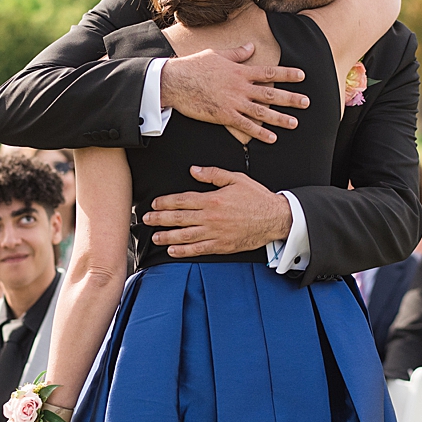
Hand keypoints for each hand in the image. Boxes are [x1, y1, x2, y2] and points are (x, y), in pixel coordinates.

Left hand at [144, 167, 292, 256]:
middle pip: (179, 218)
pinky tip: (173, 251)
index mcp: (212, 199)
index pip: (182, 200)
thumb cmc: (256, 198)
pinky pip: (199, 249)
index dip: (166, 202)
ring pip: (185, 235)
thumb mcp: (236, 179)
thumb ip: (213, 174)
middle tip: (146, 219)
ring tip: (155, 237)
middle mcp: (211, 217)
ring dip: (167, 236)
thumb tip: (194, 170)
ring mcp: (215, 233)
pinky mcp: (221, 245)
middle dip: (160, 219)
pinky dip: (184, 251)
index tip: (155, 203)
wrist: (275, 218)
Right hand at [161, 46, 308, 143]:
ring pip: (261, 112)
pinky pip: (245, 126)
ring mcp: (233, 102)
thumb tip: (251, 47)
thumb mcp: (217, 54)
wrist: (175, 81)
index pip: (269, 73)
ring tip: (294, 123)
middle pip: (270, 94)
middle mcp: (240, 87)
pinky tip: (271, 138)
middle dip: (290, 99)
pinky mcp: (223, 116)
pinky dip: (259, 133)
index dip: (287, 74)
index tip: (302, 76)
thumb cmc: (194, 66)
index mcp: (240, 71)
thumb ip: (237, 53)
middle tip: (306, 102)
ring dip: (279, 118)